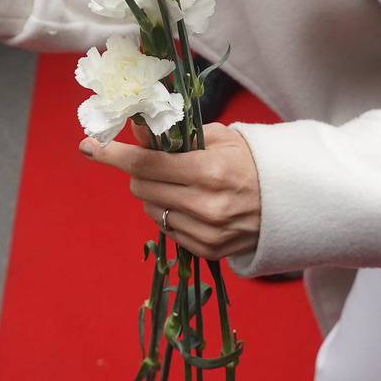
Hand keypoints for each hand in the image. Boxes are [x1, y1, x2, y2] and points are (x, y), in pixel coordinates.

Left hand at [81, 123, 262, 260]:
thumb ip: (175, 135)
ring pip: (151, 211)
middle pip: (142, 188)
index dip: (113, 154)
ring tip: (180, 184)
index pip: (146, 163)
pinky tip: (191, 204)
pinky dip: (170, 214)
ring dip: (154, 195)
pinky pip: (168, 230)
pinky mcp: (209, 251)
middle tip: (154, 163)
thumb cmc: (251, 162)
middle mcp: (206, 206)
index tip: (88, 146)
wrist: (292, 202)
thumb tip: (134, 129)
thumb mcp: (218, 137)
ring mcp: (207, 233)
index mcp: (209, 171)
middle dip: (139, 172)